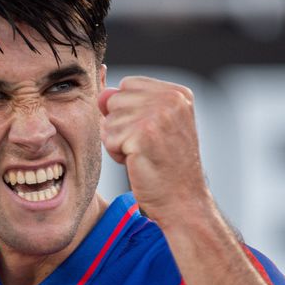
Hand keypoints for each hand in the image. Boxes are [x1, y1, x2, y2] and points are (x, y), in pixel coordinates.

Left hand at [98, 77, 213, 227]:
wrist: (182, 199)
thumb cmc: (166, 166)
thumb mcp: (154, 126)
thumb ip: (130, 104)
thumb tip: (102, 95)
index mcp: (178, 93)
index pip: (128, 84)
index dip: (128, 111)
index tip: (150, 133)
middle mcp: (171, 99)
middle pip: (116, 99)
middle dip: (121, 125)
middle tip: (145, 146)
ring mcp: (158, 115)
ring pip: (109, 120)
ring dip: (118, 141)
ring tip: (142, 155)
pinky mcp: (143, 133)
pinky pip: (108, 137)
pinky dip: (116, 154)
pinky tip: (137, 162)